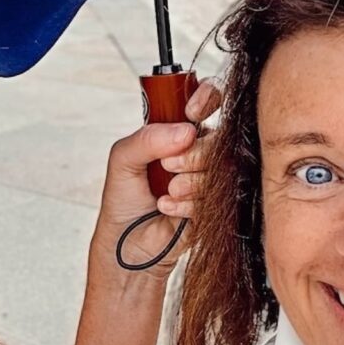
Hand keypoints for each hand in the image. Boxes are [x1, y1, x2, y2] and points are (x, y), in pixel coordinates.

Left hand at [88, 77, 222, 281]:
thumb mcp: (122, 159)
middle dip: (193, 152)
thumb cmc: (124, 200)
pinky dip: (190, 203)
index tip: (191, 113)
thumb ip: (147, 137)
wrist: (127, 245)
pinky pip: (217, 194)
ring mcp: (210, 177)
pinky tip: (170, 209)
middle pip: (217, 136)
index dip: (204, 99)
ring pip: (221, 166)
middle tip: (168, 166)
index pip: (205, 100)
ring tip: (167, 192)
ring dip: (191, 180)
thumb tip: (186, 130)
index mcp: (177, 131)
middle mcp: (198, 150)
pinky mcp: (217, 204)